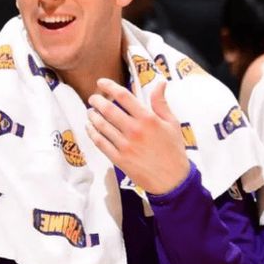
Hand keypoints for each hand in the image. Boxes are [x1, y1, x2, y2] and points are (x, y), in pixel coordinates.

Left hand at [86, 79, 189, 194]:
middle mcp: (135, 130)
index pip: (124, 96)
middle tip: (93, 98)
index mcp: (148, 119)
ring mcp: (125, 145)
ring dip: (92, 116)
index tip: (101, 82)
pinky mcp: (119, 159)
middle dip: (96, 101)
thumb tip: (160, 83)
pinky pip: (100, 142)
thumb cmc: (173, 150)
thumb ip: (161, 103)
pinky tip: (90, 127)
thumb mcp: (172, 124)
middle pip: (108, 109)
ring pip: (101, 125)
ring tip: (90, 112)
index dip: (109, 86)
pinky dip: (92, 133)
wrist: (173, 181)